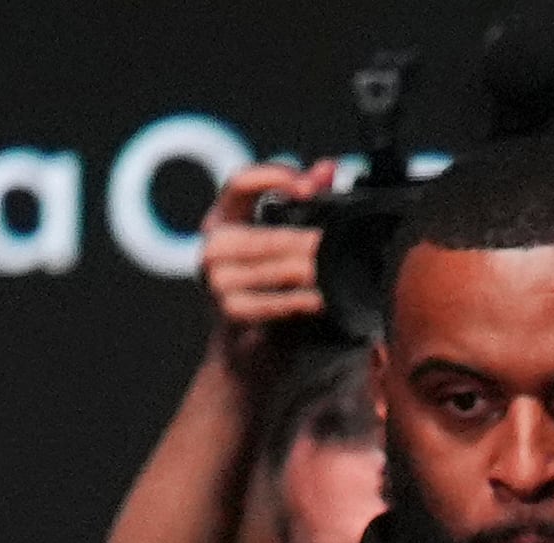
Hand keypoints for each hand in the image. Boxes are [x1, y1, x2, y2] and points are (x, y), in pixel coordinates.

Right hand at [201, 161, 334, 365]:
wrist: (252, 363)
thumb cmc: (277, 295)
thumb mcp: (291, 243)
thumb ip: (308, 201)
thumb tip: (328, 168)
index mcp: (224, 220)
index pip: (241, 183)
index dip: (274, 177)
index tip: (310, 185)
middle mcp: (214, 246)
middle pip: (270, 235)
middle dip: (310, 243)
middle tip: (340, 247)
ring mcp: (217, 281)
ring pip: (278, 268)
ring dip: (314, 273)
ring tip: (335, 276)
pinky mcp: (230, 312)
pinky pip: (277, 301)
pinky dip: (303, 302)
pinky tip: (321, 301)